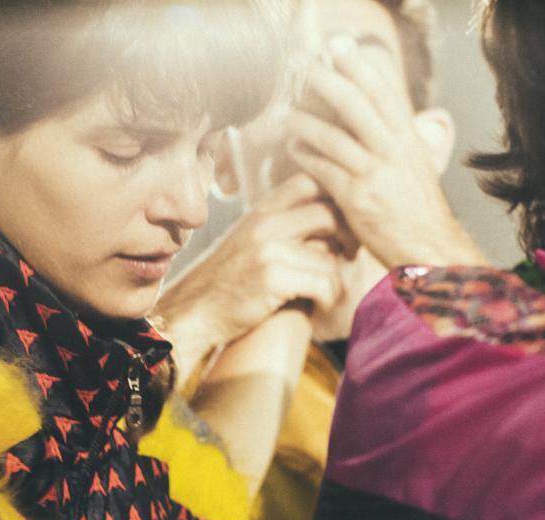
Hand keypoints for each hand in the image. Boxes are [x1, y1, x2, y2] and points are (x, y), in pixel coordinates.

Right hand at [156, 173, 346, 382]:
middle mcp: (264, 224)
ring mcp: (268, 249)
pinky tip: (322, 305)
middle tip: (350, 254)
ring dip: (339, 277)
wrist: (193, 313)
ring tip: (333, 289)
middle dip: (350, 234)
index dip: (334, 198)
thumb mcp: (248, 242)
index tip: (344, 222)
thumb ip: (280, 227)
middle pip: (328, 211)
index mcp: (260, 211)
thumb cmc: (226, 284)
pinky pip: (324, 282)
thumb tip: (329, 223)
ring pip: (330, 255)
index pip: (308, 182)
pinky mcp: (273, 277)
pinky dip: (330, 297)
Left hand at [288, 36, 486, 267]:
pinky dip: (306, 156)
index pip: (384, 90)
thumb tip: (379, 108)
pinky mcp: (357, 200)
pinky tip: (294, 148)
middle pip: (356, 105)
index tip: (338, 47)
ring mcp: (375, 175)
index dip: (359, 66)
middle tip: (303, 70)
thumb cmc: (417, 207)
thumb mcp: (416, 164)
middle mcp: (394, 151)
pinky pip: (324, 170)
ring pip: (334, 137)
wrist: (430, 249)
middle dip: (326, 82)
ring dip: (306, 121)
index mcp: (409, 138)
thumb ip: (397, 136)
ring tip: (287, 114)